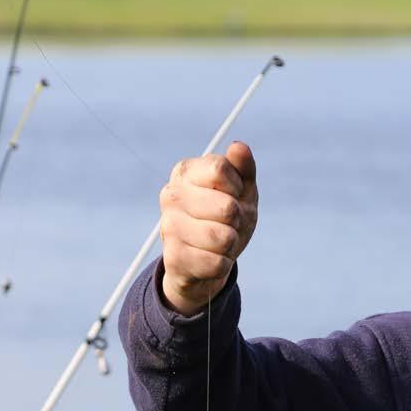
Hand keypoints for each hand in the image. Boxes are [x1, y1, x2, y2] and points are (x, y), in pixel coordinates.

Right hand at [158, 141, 257, 315]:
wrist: (204, 260)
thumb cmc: (225, 218)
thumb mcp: (241, 190)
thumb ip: (242, 168)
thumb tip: (238, 147)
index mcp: (186, 171)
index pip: (220, 169)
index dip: (237, 187)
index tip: (233, 195)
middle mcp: (171, 195)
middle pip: (227, 207)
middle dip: (237, 220)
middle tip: (227, 223)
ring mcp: (168, 226)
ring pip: (223, 238)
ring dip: (231, 244)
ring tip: (220, 242)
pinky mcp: (173, 258)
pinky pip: (218, 263)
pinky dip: (223, 264)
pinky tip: (211, 259)